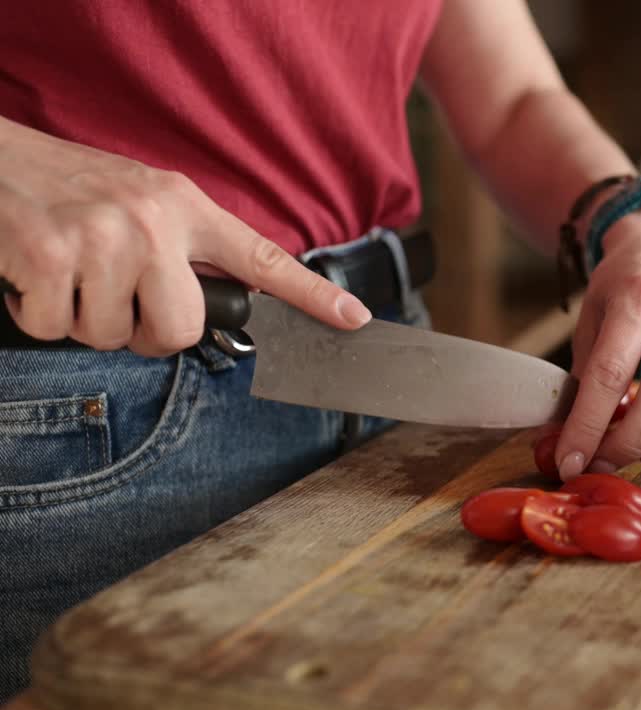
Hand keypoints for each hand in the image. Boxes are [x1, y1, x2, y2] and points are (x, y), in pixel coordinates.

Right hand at [0, 117, 371, 355]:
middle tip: (116, 303)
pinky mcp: (47, 256)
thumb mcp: (142, 200)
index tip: (354, 318)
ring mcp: (100, 238)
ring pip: (109, 337)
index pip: (262, 258)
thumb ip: (184, 247)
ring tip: (67, 273)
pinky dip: (35, 314)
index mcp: (184, 207)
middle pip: (180, 331)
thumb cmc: (69, 187)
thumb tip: (222, 307)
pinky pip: (54, 330)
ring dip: (81, 320)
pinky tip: (31, 274)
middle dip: (144, 335)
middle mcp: (152, 221)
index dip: (311, 295)